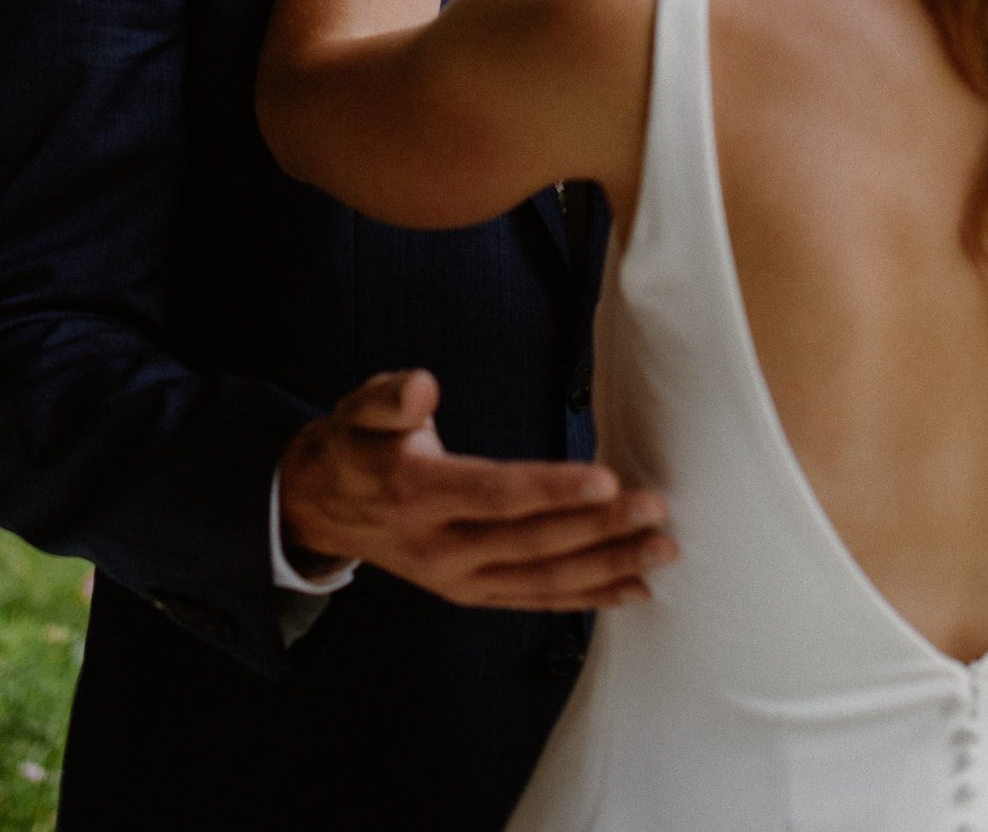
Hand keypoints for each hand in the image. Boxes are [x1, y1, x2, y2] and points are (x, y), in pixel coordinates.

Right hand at [278, 369, 676, 610]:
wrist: (325, 507)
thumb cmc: (357, 445)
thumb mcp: (359, 410)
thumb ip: (391, 397)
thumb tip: (424, 386)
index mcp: (416, 495)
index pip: (496, 495)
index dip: (554, 489)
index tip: (608, 479)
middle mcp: (440, 548)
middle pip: (532, 542)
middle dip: (600, 529)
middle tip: (657, 510)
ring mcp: (458, 580)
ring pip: (543, 580)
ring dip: (607, 568)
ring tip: (662, 553)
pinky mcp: (473, 593)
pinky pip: (537, 600)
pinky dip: (588, 598)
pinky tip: (633, 590)